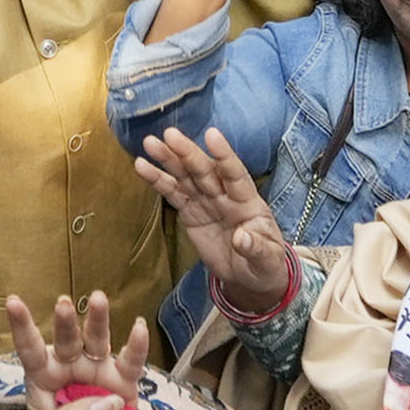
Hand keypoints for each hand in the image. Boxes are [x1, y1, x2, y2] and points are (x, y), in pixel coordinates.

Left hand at [7, 290, 146, 409]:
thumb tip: (108, 404)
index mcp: (43, 374)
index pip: (30, 349)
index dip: (22, 327)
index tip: (13, 302)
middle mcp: (70, 364)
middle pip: (67, 339)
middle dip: (64, 321)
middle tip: (63, 303)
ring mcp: (97, 368)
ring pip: (97, 340)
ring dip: (97, 320)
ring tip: (97, 298)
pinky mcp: (122, 380)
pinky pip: (130, 362)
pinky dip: (136, 346)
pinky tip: (140, 327)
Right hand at [136, 125, 297, 322]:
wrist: (249, 275)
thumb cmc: (264, 263)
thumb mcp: (267, 260)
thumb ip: (256, 248)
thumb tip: (242, 238)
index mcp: (248, 202)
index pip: (236, 174)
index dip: (224, 155)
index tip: (211, 134)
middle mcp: (225, 195)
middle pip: (205, 171)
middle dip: (188, 153)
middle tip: (169, 135)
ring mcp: (207, 202)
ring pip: (186, 177)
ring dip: (168, 160)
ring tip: (150, 143)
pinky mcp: (191, 213)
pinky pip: (173, 194)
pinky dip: (158, 180)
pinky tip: (142, 166)